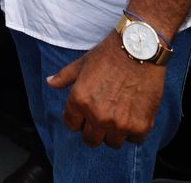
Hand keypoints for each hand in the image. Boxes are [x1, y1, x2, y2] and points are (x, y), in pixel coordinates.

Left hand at [47, 37, 167, 148]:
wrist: (140, 48)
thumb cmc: (110, 53)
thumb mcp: (82, 62)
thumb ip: (64, 76)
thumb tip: (50, 82)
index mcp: (79, 100)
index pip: (72, 125)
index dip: (78, 119)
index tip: (86, 113)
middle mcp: (97, 115)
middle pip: (91, 140)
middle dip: (94, 130)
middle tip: (103, 117)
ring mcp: (120, 123)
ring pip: (113, 143)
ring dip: (114, 133)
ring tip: (119, 116)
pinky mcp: (140, 125)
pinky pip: (134, 140)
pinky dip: (134, 131)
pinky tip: (135, 115)